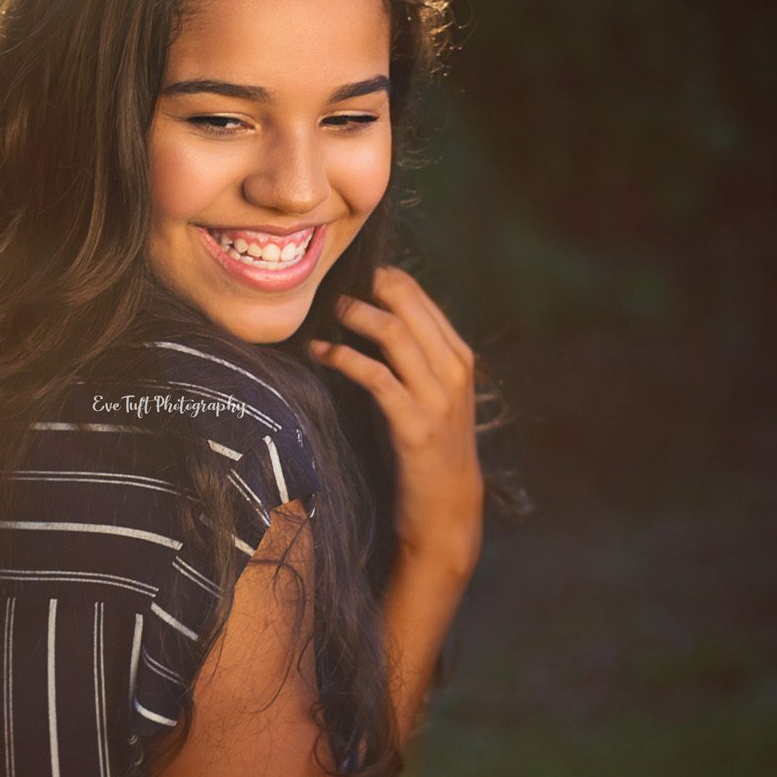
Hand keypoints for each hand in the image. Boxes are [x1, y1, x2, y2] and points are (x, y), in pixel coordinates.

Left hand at [308, 265, 483, 571]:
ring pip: (393, 332)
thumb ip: (408, 354)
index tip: (345, 272)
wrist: (446, 504)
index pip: (417, 294)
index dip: (379, 276)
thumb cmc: (425, 443)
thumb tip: (360, 312)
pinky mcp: (414, 424)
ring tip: (325, 313)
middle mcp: (453, 369)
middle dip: (365, 286)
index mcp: (457, 355)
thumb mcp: (426, 391)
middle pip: (406, 302)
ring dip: (353, 316)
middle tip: (330, 285)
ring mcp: (437, 397)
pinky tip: (320, 351)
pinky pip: (375, 376)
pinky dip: (343, 357)